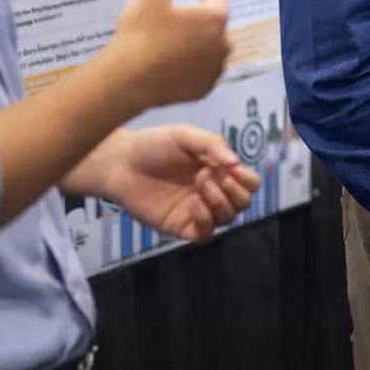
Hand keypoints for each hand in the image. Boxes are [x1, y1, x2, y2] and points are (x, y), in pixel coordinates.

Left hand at [87, 125, 260, 242]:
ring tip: (200, 184)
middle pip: (243, 203)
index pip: (249, 182)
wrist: (120, 163)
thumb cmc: (153, 145)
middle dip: (234, 190)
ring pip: (228, 219)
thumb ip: (213, 144)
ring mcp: (197, 211)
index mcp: (217, 170)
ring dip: (221, 202)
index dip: (246, 179)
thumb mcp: (185, 135)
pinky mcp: (180, 226)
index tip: (229, 168)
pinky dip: (205, 219)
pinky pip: (205, 234)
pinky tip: (193, 202)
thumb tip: (236, 163)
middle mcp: (211, 192)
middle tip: (210, 175)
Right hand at [102, 0, 232, 112]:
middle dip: (198, 21)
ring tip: (167, 46)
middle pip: (215, 24)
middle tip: (167, 25)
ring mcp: (215, 69)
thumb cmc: (140, 33)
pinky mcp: (205, 89)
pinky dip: (192, 67)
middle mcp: (223, 44)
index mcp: (215, 18)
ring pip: (211, 49)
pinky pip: (203, 71)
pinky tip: (169, 66)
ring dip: (197, 44)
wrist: (126, 79)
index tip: (175, 4)